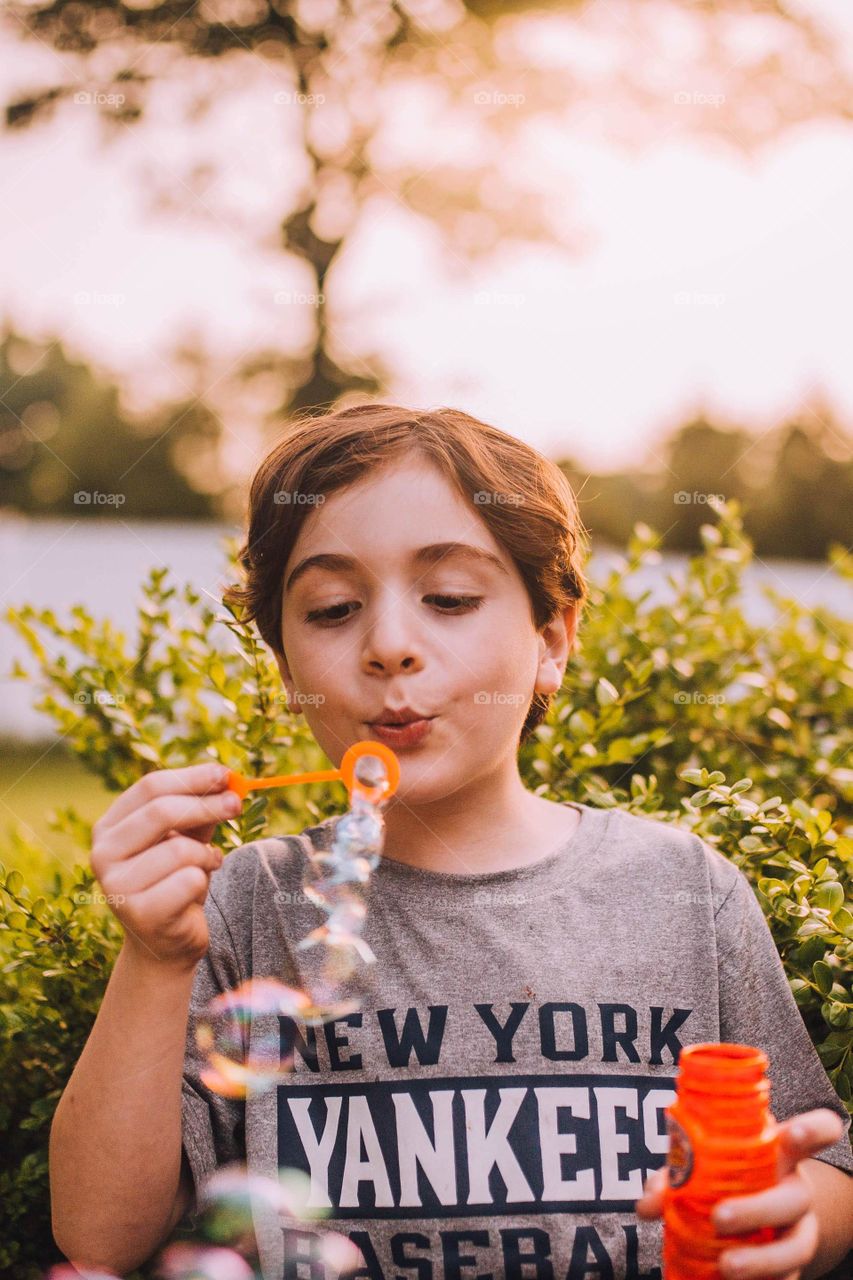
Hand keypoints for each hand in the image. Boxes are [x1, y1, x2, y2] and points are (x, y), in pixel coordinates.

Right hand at [90, 761, 242, 969]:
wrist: (166, 942)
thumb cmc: (175, 880)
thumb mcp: (185, 836)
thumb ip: (199, 807)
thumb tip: (227, 777)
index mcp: (109, 827)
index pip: (150, 786)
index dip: (192, 777)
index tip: (226, 774)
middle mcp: (103, 854)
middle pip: (162, 811)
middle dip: (207, 805)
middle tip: (237, 804)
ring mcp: (117, 886)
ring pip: (181, 850)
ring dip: (206, 855)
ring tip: (206, 866)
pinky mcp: (139, 914)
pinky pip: (189, 881)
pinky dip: (203, 882)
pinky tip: (196, 892)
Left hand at [636, 1107, 843, 1278]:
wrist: (750, 1218)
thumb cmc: (724, 1178)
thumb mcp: (698, 1167)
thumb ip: (673, 1179)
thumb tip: (647, 1206)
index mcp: (780, 1152)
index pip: (817, 1131)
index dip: (815, 1130)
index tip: (796, 1135)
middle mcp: (796, 1190)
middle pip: (794, 1198)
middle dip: (759, 1209)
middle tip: (719, 1218)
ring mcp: (799, 1230)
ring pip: (797, 1246)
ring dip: (763, 1260)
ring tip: (727, 1267)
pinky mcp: (792, 1266)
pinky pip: (788, 1279)